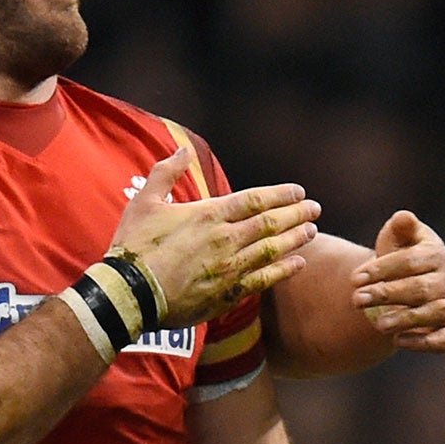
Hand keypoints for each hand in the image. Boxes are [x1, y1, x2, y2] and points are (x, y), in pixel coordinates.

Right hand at [112, 150, 319, 327]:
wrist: (130, 293)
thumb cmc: (134, 246)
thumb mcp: (145, 201)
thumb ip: (166, 173)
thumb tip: (182, 150)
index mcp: (208, 214)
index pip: (255, 199)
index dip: (280, 194)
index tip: (298, 192)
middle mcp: (225, 239)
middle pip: (270, 223)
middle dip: (296, 214)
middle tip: (314, 209)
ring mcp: (229, 268)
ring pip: (272, 250)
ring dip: (295, 239)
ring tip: (312, 231)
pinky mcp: (227, 293)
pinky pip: (263, 280)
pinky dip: (283, 270)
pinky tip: (298, 263)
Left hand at [350, 211, 444, 352]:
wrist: (407, 283)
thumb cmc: (399, 256)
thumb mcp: (397, 237)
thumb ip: (401, 227)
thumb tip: (403, 217)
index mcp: (437, 254)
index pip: (411, 261)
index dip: (382, 269)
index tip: (354, 278)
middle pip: (420, 289)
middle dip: (386, 294)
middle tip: (356, 299)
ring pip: (435, 313)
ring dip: (405, 319)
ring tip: (377, 323)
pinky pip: (443, 341)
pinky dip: (423, 343)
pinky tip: (397, 340)